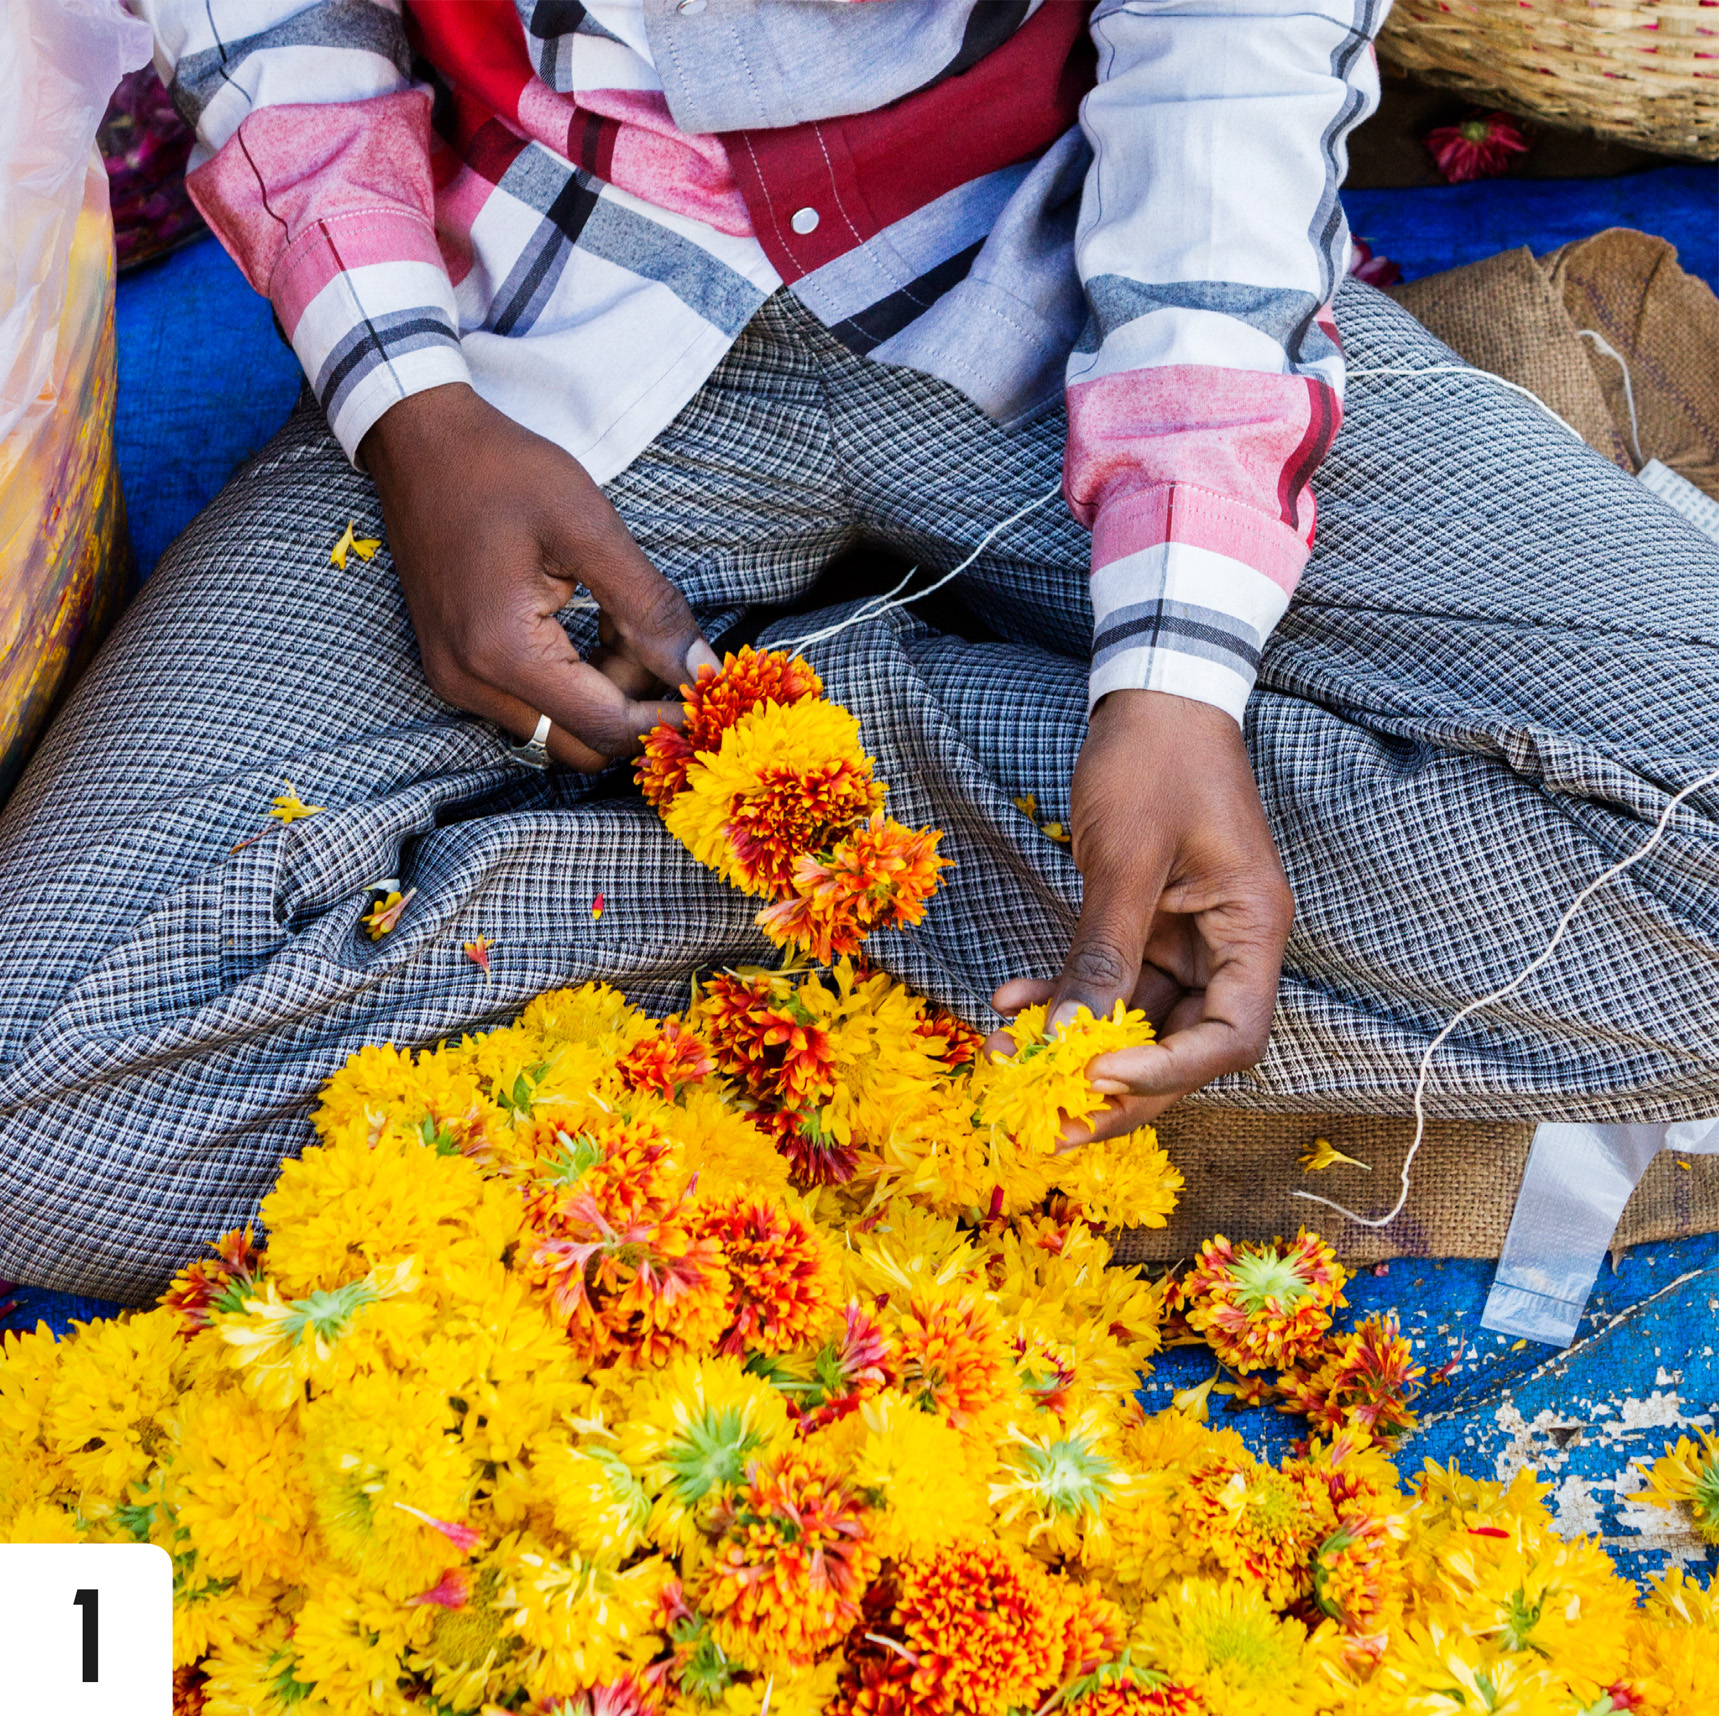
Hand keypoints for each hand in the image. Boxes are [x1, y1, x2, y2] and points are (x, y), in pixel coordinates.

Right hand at [361, 383, 718, 770]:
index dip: (665, 719)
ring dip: (605, 694)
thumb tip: (700, 670)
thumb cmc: (503, 469)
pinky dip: (575, 682)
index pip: (605, 726)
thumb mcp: (590, 527)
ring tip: (618, 619)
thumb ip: (649, 607)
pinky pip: (533, 706)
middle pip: (582, 745)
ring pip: (559, 729)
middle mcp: (470, 683)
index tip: (708, 692)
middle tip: (655, 641)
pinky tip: (590, 625)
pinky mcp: (456, 669)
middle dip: (633, 708)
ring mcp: (456, 681)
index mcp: (502, 652)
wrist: (418, 440)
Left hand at [989, 690, 1292, 1141]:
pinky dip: (1065, 995)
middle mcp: (1228, 947)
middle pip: (1185, 1047)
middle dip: (1115, 1085)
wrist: (1153, 694)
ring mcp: (1188, 940)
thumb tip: (1069, 1040)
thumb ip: (1103, 951)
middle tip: (1050, 1120)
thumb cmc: (1155, 760)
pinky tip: (1011, 1001)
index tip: (1096, 1075)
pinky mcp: (1148, 927)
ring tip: (1012, 1062)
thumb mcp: (1126, 860)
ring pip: (1138, 1021)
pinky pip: (1110, 981)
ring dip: (1077, 1045)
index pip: (1230, 1036)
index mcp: (1251, 931)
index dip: (1167, 1070)